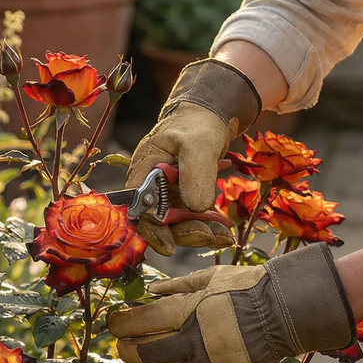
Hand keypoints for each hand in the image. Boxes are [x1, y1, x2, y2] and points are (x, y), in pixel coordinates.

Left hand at [108, 243, 355, 362]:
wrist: (283, 315)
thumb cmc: (246, 289)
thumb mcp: (209, 278)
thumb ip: (176, 286)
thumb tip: (149, 291)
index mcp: (185, 313)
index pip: (137, 323)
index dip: (118, 323)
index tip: (113, 321)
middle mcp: (189, 344)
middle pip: (141, 353)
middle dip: (126, 347)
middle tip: (122, 342)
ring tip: (152, 352)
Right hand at [127, 59, 261, 255]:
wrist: (210, 116)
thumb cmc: (198, 124)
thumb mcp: (198, 144)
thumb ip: (195, 173)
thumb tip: (196, 207)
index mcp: (144, 169)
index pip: (139, 207)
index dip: (151, 229)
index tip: (169, 246)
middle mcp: (151, 185)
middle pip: (160, 221)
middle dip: (185, 233)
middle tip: (211, 236)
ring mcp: (167, 193)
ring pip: (178, 223)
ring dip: (199, 232)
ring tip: (224, 236)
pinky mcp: (183, 197)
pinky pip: (191, 217)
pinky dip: (207, 225)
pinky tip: (224, 230)